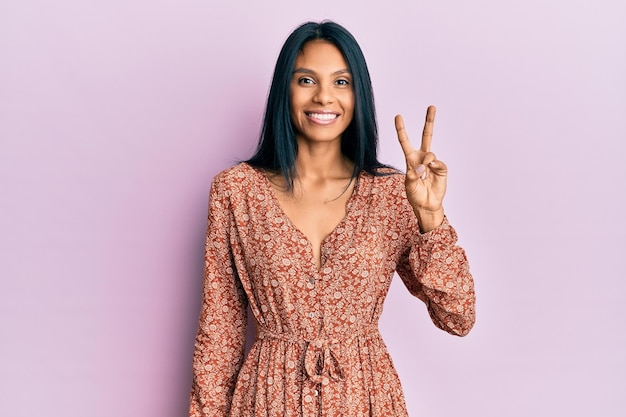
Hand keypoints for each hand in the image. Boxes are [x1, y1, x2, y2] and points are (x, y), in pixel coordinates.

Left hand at [395, 106, 446, 231]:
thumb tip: (421, 166)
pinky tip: (431, 174)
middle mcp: (422, 157)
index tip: (398, 116)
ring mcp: (432, 162)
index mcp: (411, 159)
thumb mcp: (409, 186)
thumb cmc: (415, 195)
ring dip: (426, 162)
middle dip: (429, 121)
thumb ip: (412, 175)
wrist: (427, 205)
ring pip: (430, 152)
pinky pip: (438, 163)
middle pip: (427, 136)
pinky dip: (434, 168)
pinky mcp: (441, 168)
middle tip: (432, 106)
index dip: (401, 129)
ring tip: (423, 173)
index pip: (405, 141)